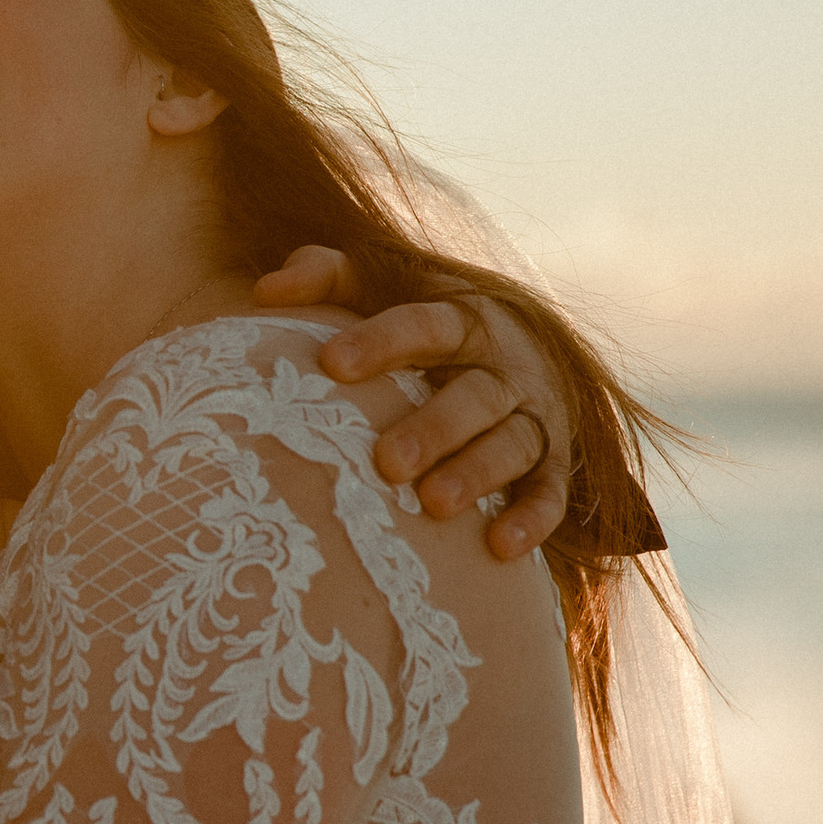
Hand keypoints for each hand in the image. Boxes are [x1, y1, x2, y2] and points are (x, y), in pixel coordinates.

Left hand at [254, 247, 570, 561]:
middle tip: (387, 462)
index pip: (423, 324)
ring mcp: (536, 414)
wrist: (527, 353)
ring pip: (514, 443)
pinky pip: (552, 491)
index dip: (381, 341)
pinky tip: (500, 547)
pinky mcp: (557, 461)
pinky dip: (532, 517)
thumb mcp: (387, 287)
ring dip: (477, 473)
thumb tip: (265, 290)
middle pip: (475, 395)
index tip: (332, 363)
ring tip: (434, 504)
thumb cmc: (429, 324)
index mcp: (463, 317)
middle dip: (434, 428)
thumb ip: (329, 276)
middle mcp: (505, 365)